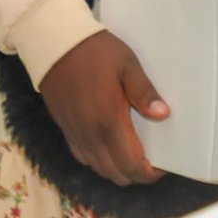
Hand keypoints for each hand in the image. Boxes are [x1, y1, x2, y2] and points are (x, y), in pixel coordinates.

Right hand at [38, 31, 168, 185]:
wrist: (54, 43)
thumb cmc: (95, 51)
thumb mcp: (127, 64)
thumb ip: (144, 92)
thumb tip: (163, 115)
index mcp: (108, 120)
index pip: (131, 165)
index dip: (149, 173)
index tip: (162, 166)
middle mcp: (90, 135)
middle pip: (116, 174)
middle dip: (136, 174)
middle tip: (151, 160)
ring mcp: (75, 134)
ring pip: (99, 169)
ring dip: (118, 169)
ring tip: (133, 155)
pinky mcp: (65, 130)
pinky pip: (84, 158)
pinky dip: (100, 161)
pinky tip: (109, 147)